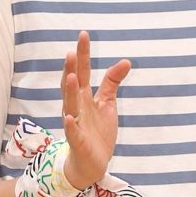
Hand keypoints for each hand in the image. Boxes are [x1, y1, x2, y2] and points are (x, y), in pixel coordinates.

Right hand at [60, 31, 130, 188]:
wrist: (92, 162)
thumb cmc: (97, 130)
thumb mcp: (108, 102)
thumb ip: (112, 81)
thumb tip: (126, 60)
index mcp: (84, 95)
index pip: (82, 70)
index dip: (83, 53)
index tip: (83, 34)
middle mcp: (76, 106)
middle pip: (72, 84)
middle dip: (71, 69)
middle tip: (71, 51)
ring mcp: (75, 123)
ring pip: (70, 105)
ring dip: (69, 91)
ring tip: (71, 76)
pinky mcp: (78, 141)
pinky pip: (72, 132)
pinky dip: (71, 125)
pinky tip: (69, 117)